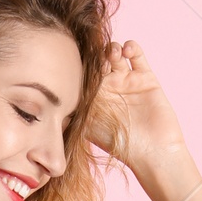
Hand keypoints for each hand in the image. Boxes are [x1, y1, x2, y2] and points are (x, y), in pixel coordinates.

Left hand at [87, 39, 189, 181]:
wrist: (153, 153)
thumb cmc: (120, 146)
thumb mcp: (90, 127)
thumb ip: (73, 110)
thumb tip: (48, 98)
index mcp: (94, 99)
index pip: (83, 74)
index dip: (80, 64)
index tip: (78, 60)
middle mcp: (109, 88)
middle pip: (98, 60)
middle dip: (96, 55)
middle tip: (98, 60)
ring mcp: (127, 81)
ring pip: (116, 54)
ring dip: (112, 48)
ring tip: (113, 55)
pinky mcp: (145, 77)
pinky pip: (137, 55)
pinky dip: (132, 47)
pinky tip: (128, 50)